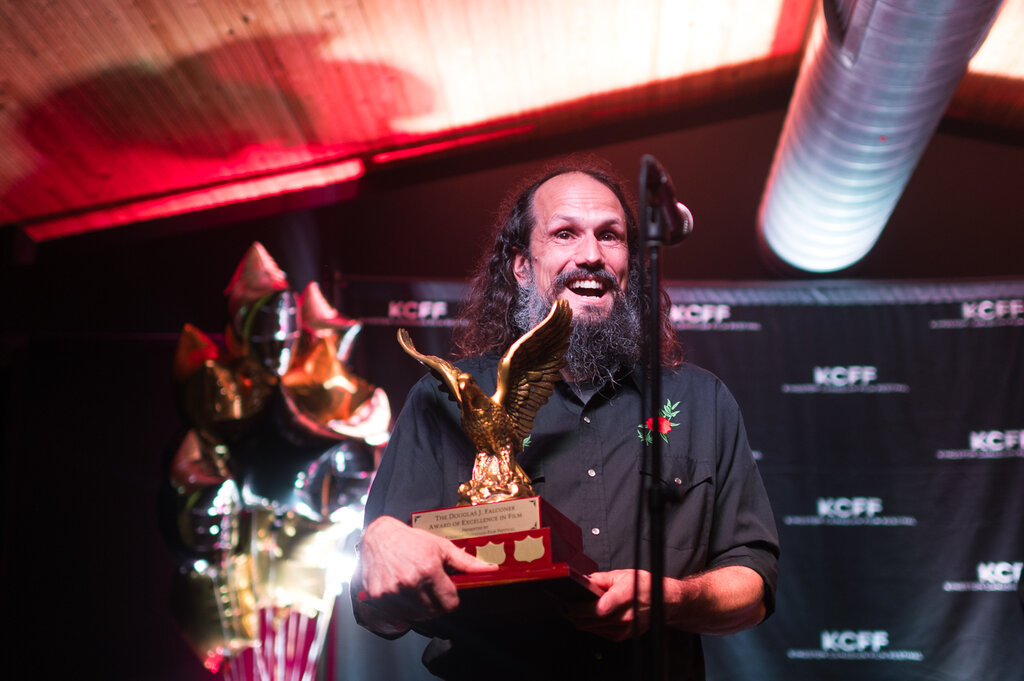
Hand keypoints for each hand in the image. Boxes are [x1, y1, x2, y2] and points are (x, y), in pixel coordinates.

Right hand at [355, 515, 496, 634]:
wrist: (380, 537)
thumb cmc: (411, 541)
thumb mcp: (442, 547)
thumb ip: (466, 562)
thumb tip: (491, 570)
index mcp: (428, 569)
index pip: (450, 603)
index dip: (452, 598)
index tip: (448, 592)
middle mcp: (410, 582)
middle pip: (434, 612)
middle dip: (437, 603)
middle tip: (431, 588)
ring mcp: (392, 591)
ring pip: (417, 616)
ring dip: (420, 608)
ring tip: (417, 589)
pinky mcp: (378, 597)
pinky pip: (399, 615)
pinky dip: (404, 609)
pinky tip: (403, 593)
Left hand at [565, 569, 651, 641]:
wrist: (665, 601)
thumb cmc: (646, 586)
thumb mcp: (622, 575)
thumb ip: (600, 579)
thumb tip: (583, 580)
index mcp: (623, 597)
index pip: (594, 609)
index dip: (576, 608)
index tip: (565, 603)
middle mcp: (624, 616)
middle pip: (589, 621)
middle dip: (572, 615)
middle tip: (563, 606)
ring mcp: (623, 629)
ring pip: (592, 629)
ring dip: (579, 621)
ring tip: (571, 611)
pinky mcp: (623, 636)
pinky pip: (600, 633)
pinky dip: (591, 626)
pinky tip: (587, 618)